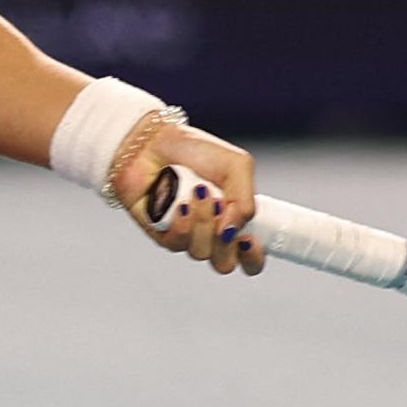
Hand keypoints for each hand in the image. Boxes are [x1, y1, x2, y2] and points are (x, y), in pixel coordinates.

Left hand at [111, 119, 264, 276]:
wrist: (154, 143)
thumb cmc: (196, 151)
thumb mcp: (237, 166)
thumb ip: (245, 200)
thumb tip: (233, 232)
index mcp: (234, 220)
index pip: (250, 258)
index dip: (253, 257)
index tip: (249, 239)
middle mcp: (211, 234)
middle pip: (225, 264)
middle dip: (226, 243)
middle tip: (222, 211)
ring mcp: (186, 237)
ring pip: (202, 253)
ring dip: (204, 222)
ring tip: (198, 192)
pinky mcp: (162, 235)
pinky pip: (177, 244)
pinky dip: (182, 224)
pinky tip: (181, 204)